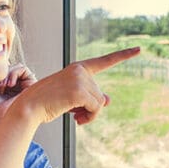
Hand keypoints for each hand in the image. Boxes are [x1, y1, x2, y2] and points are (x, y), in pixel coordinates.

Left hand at [0, 64, 36, 133]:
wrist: (3, 125)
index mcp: (9, 90)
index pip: (5, 72)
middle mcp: (18, 88)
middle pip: (11, 69)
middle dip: (1, 74)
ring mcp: (26, 87)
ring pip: (16, 67)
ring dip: (6, 74)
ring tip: (2, 86)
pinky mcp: (33, 85)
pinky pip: (23, 69)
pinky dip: (13, 73)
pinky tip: (9, 84)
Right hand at [10, 47, 138, 125]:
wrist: (29, 108)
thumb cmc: (48, 103)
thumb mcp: (72, 98)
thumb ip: (91, 97)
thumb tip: (108, 100)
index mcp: (77, 68)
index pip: (104, 61)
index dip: (123, 55)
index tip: (139, 49)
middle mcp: (80, 70)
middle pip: (100, 94)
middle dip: (91, 108)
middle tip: (76, 115)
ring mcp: (79, 79)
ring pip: (99, 103)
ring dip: (90, 115)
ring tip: (75, 117)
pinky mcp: (79, 91)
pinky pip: (96, 109)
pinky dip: (88, 118)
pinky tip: (75, 119)